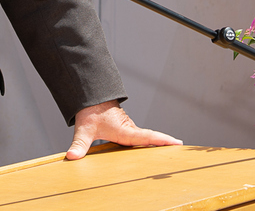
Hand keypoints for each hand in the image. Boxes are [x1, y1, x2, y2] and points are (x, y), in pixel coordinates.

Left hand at [66, 100, 181, 159]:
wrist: (92, 97)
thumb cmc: (91, 112)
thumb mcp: (84, 129)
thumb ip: (79, 144)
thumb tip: (72, 157)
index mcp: (124, 130)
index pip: (146, 136)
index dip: (161, 140)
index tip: (175, 142)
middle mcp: (130, 129)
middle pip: (152, 138)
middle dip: (166, 144)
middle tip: (182, 150)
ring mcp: (130, 130)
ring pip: (148, 138)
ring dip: (160, 144)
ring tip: (175, 152)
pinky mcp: (128, 130)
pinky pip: (143, 138)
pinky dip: (152, 143)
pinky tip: (156, 151)